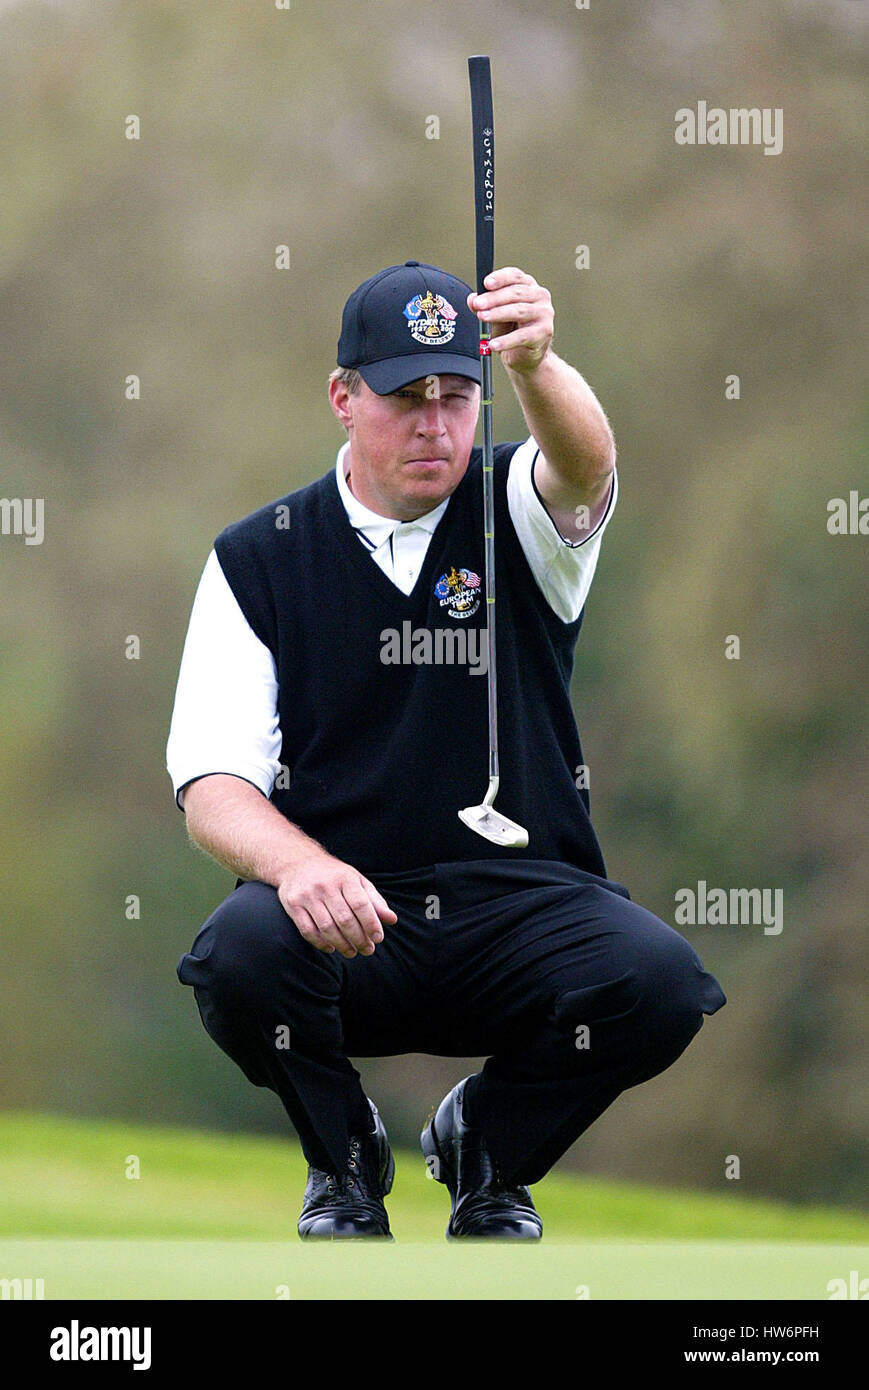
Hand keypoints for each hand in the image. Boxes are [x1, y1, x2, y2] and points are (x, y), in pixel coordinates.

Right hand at [276, 851, 397, 958]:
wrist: (297, 862)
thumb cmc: (334, 876)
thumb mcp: (357, 881)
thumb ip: (374, 901)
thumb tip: (392, 920)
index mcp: (345, 878)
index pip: (361, 904)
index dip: (371, 923)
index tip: (378, 938)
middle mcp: (325, 886)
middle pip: (344, 919)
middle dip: (359, 939)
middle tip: (368, 950)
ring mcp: (307, 896)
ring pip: (327, 927)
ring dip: (342, 944)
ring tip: (352, 952)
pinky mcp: (293, 905)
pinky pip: (308, 930)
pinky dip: (321, 943)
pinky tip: (331, 948)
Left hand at [467, 267, 553, 373]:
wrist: (525, 354)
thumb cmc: (511, 329)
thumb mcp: (494, 315)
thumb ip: (484, 306)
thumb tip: (472, 299)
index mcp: (528, 286)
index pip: (515, 276)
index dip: (500, 278)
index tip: (486, 283)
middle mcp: (540, 296)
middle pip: (516, 293)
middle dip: (494, 298)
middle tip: (478, 304)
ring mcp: (544, 313)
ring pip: (519, 311)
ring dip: (498, 314)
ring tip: (483, 318)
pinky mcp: (544, 332)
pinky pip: (522, 336)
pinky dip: (506, 341)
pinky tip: (493, 344)